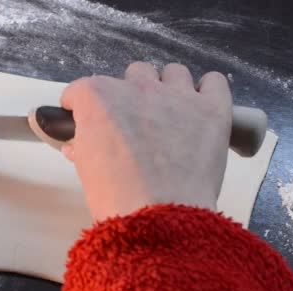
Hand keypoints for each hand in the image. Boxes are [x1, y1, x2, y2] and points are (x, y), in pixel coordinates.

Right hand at [61, 62, 231, 220]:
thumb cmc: (115, 196)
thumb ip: (82, 147)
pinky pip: (213, 81)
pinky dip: (207, 91)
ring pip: (173, 73)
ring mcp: (178, 95)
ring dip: (168, 89)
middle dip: (132, 95)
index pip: (82, 90)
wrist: (159, 215)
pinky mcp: (212, 108)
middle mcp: (138, 86)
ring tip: (170, 117)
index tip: (86, 122)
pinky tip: (200, 110)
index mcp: (99, 97)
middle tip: (134, 124)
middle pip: (134, 75)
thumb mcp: (85, 169)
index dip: (82, 108)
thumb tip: (79, 146)